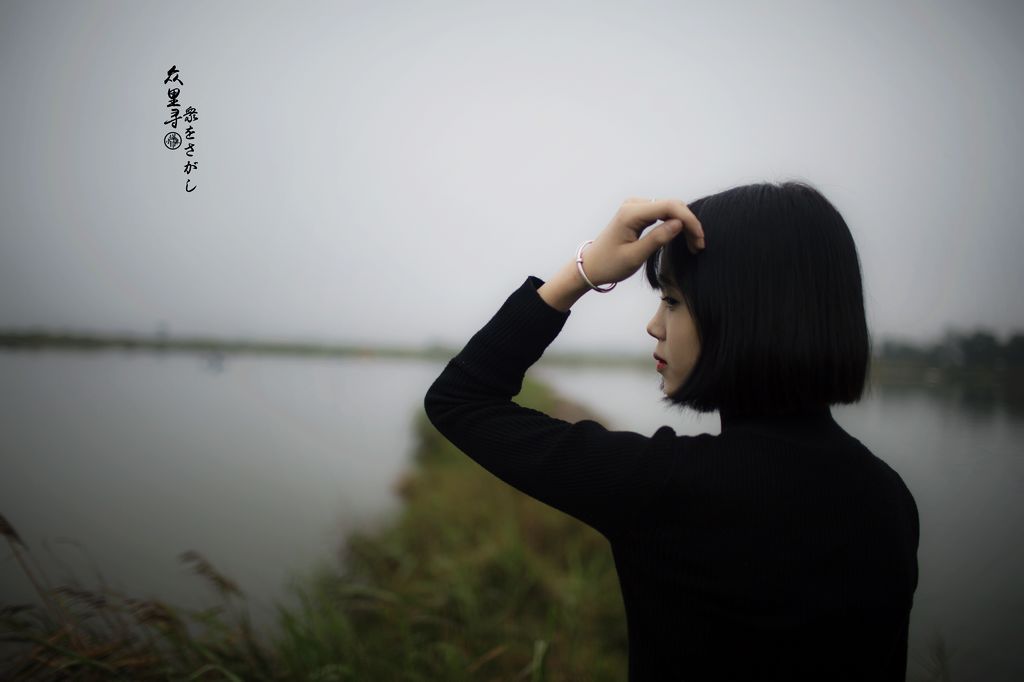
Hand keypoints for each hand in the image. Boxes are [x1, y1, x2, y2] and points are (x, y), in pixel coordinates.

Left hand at [580, 198, 703, 286]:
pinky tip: (683, 237)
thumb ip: (657, 239)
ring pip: (669, 209)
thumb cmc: (609, 264)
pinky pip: (662, 212)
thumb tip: (679, 224)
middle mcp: (633, 204)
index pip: (669, 207)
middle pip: (672, 205)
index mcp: (631, 213)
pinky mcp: (637, 212)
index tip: (699, 239)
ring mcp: (635, 206)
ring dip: (684, 224)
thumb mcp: (635, 256)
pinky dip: (675, 224)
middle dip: (689, 223)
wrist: (591, 266)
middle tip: (699, 246)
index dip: (689, 220)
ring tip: (694, 245)